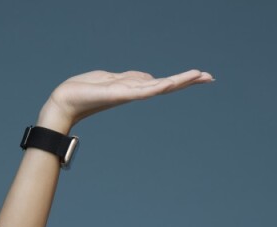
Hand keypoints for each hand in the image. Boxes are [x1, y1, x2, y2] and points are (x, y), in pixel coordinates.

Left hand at [43, 68, 214, 127]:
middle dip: (188, 81)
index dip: (182, 79)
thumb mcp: (113, 78)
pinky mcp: (120, 94)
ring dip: (179, 81)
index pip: (162, 83)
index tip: (201, 76)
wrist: (66, 101)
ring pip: (159, 87)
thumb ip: (131, 78)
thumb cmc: (86, 90)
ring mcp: (129, 94)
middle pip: (167, 85)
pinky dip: (157, 86)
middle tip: (210, 77)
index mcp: (134, 88)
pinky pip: (142, 90)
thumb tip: (149, 78)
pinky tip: (170, 82)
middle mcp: (135, 92)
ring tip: (198, 76)